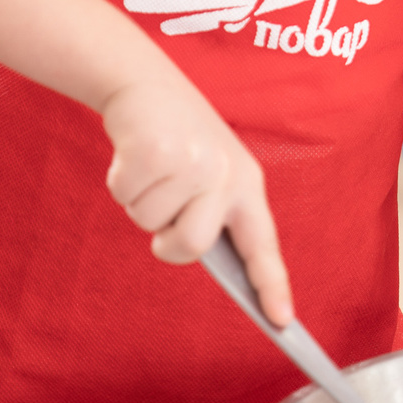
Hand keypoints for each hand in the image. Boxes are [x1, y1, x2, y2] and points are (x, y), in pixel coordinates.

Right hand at [101, 69, 292, 323]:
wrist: (146, 82)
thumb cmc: (178, 139)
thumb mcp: (210, 170)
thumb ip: (210, 213)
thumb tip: (194, 254)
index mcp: (246, 184)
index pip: (263, 243)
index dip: (272, 283)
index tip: (283, 321)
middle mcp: (226, 174)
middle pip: (191, 245)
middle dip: (165, 239)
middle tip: (164, 205)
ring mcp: (194, 161)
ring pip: (148, 221)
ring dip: (138, 199)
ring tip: (153, 166)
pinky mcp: (157, 149)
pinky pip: (125, 195)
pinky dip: (120, 179)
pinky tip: (133, 152)